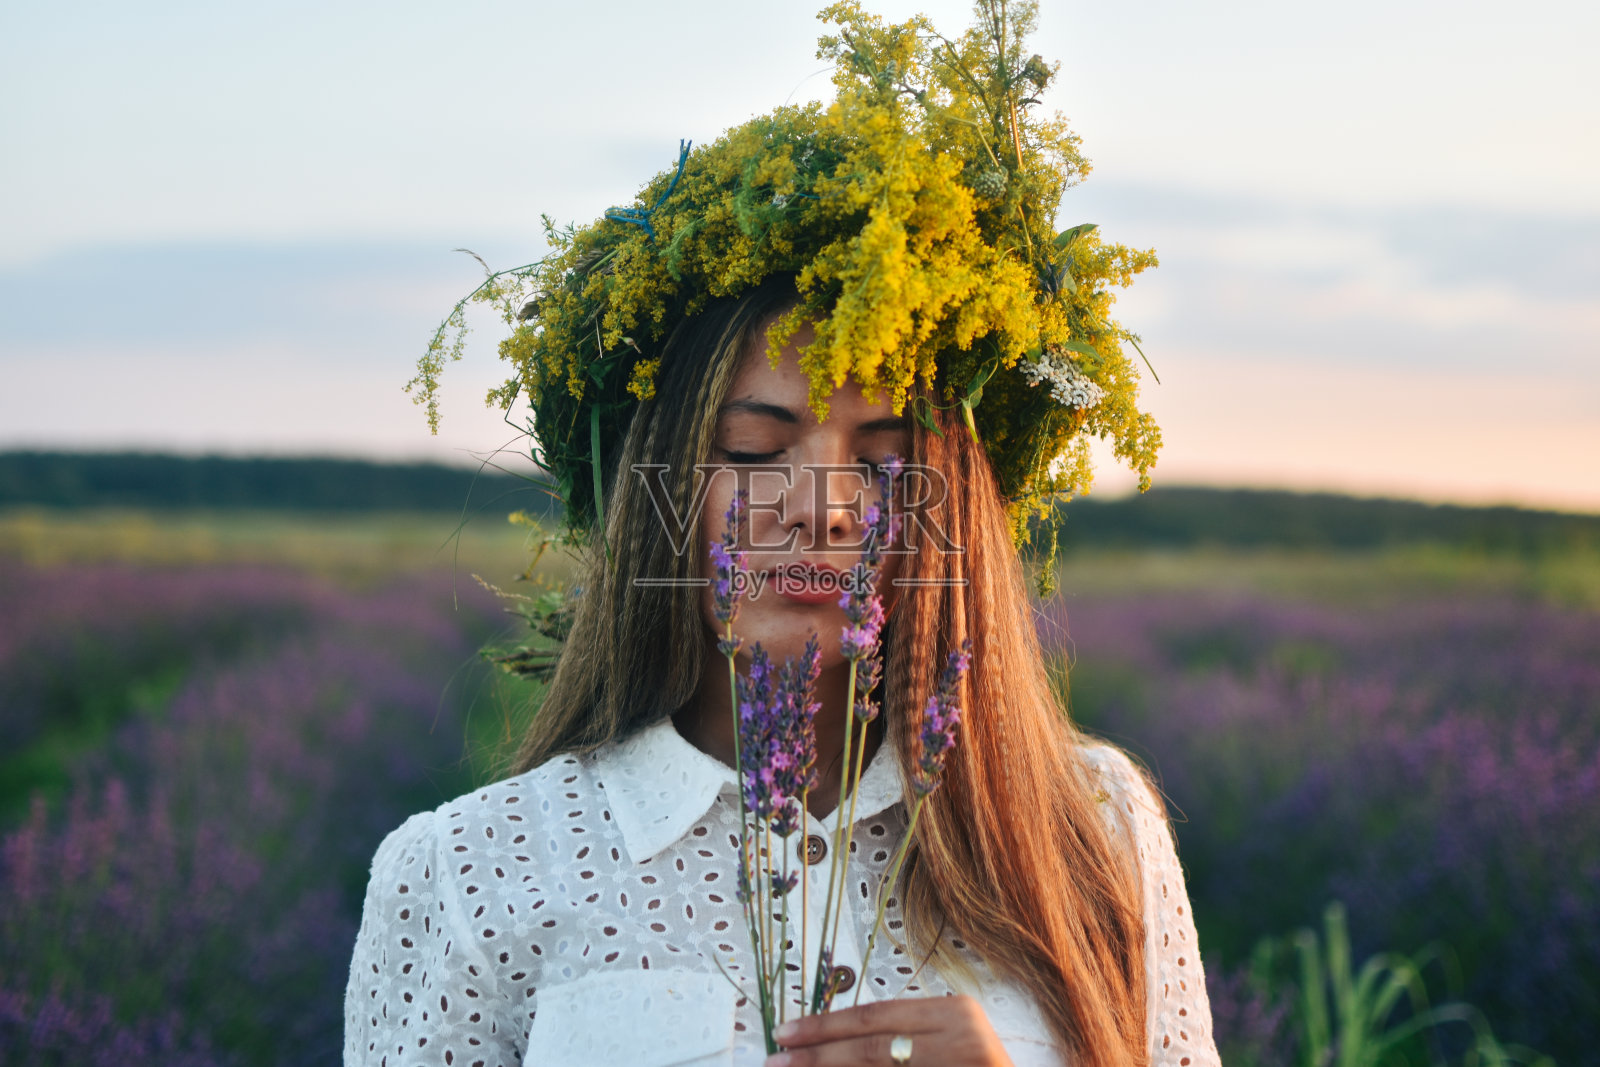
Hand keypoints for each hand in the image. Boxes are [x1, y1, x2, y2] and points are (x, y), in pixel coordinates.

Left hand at [765, 996, 1013, 1066]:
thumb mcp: (948, 1039)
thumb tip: (832, 1041)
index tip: (787, 1032)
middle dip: (817, 1057)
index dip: (825, 1025)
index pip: (875, 1017)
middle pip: (871, 1049)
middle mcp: (963, 1042)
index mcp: (957, 1014)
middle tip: (776, 1060)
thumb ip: (902, 1035)